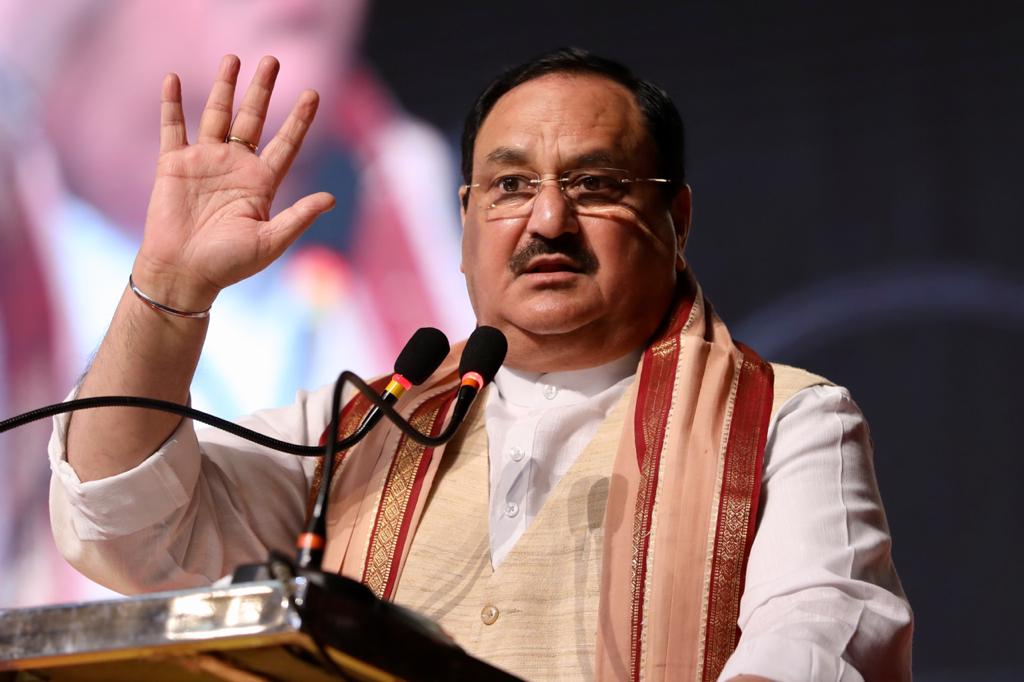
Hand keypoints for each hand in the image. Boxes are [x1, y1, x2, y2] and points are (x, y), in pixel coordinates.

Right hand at [134, 55, 334, 309]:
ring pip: (217, 115)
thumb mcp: (271, 241)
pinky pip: (173, 127)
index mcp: (262, 183)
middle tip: (273, 60)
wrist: (183, 274)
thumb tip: (332, 197)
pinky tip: (173, 79)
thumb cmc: (229, 265)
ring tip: (233, 58)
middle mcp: (236, 167)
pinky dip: (172, 104)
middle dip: (263, 90)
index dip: (299, 119)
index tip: (313, 94)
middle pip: (253, 119)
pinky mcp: (174, 165)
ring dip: (224, 87)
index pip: (286, 144)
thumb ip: (299, 216)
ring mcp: (205, 162)